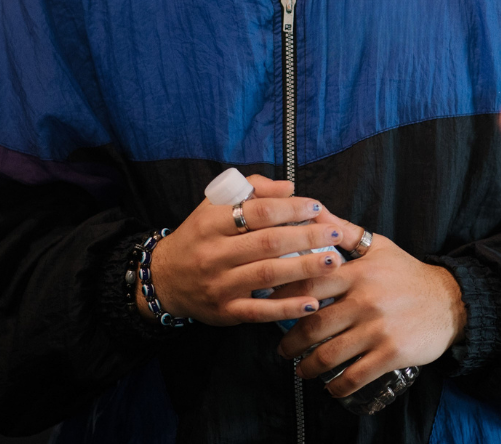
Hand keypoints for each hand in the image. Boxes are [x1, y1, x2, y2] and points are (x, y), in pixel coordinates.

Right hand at [142, 175, 344, 325]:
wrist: (165, 278)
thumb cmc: (201, 234)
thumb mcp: (216, 204)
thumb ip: (253, 190)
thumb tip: (289, 188)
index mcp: (212, 222)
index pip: (258, 212)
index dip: (291, 209)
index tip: (316, 208)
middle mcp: (215, 254)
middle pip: (269, 243)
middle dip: (307, 237)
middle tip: (335, 233)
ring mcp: (220, 285)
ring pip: (268, 275)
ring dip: (305, 268)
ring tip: (333, 261)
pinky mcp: (225, 311)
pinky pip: (260, 310)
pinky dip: (287, 308)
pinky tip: (312, 302)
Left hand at [274, 216, 465, 396]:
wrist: (449, 301)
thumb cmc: (407, 273)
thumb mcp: (379, 247)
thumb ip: (344, 231)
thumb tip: (313, 210)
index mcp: (360, 272)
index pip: (310, 284)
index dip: (284, 298)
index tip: (271, 308)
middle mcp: (367, 299)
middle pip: (314, 324)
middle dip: (291, 343)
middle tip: (284, 349)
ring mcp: (379, 328)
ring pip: (330, 354)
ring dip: (308, 368)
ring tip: (303, 369)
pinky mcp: (391, 353)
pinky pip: (355, 376)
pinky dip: (337, 387)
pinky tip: (331, 387)